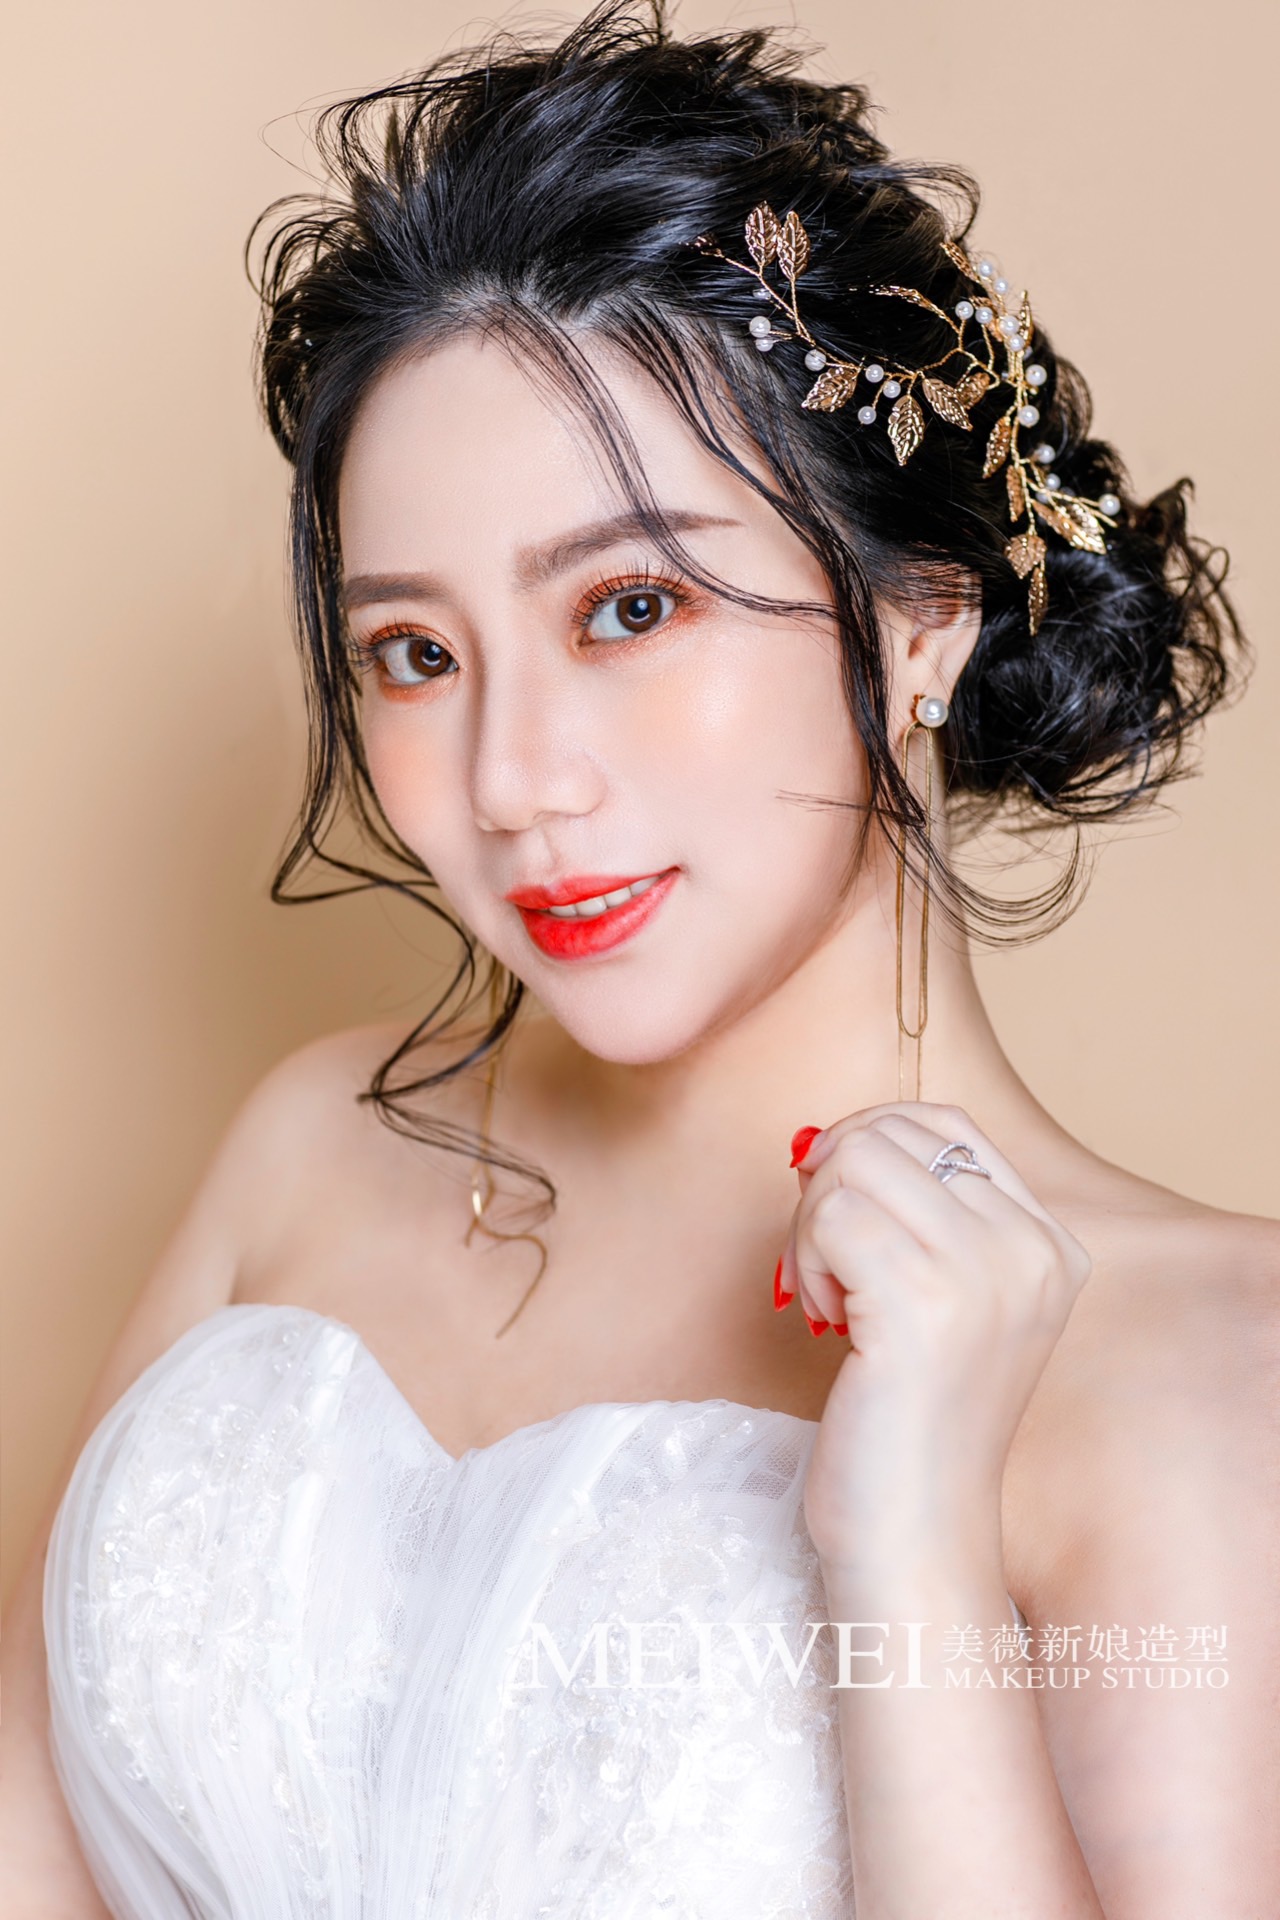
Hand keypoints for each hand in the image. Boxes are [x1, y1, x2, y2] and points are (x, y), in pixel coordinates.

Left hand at [778, 1103, 1092, 1575]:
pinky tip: (827, 1321)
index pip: (944, 1124)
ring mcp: (985, 1273)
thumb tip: (823, 1137)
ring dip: (813, 1225)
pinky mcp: (924, 1302)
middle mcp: (1031, 1250)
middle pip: (888, 1134)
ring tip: (834, 1298)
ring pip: (852, 1164)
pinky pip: (828, 1216)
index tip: (841, 1213)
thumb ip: (916, 1215)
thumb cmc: (911, 1422)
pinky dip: (805, 1261)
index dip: (868, 1147)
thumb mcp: (943, 1302)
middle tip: (830, 1266)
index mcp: (1049, 1245)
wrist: (918, 1536)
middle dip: (831, 1187)